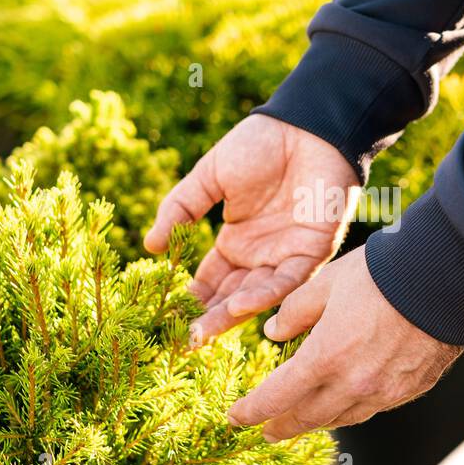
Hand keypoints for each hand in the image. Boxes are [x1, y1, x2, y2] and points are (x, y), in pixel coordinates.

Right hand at [144, 115, 358, 338]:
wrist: (304, 124)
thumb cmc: (259, 145)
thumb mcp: (209, 178)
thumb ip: (180, 209)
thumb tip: (150, 245)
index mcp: (237, 241)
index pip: (211, 281)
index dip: (191, 299)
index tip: (166, 317)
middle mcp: (261, 255)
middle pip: (232, 296)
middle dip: (209, 319)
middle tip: (183, 340)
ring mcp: (287, 255)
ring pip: (259, 294)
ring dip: (232, 314)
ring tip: (204, 330)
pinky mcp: (313, 249)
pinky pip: (288, 279)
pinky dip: (265, 293)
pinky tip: (240, 304)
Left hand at [227, 247, 462, 440]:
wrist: (445, 279)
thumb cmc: (385, 274)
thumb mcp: (327, 283)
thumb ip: (295, 311)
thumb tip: (275, 332)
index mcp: (325, 358)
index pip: (276, 398)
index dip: (252, 411)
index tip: (237, 418)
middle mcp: (353, 385)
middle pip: (307, 418)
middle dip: (281, 426)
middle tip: (266, 430)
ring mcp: (384, 392)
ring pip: (341, 419)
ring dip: (316, 422)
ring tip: (302, 420)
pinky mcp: (410, 390)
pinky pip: (372, 409)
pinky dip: (350, 410)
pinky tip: (345, 402)